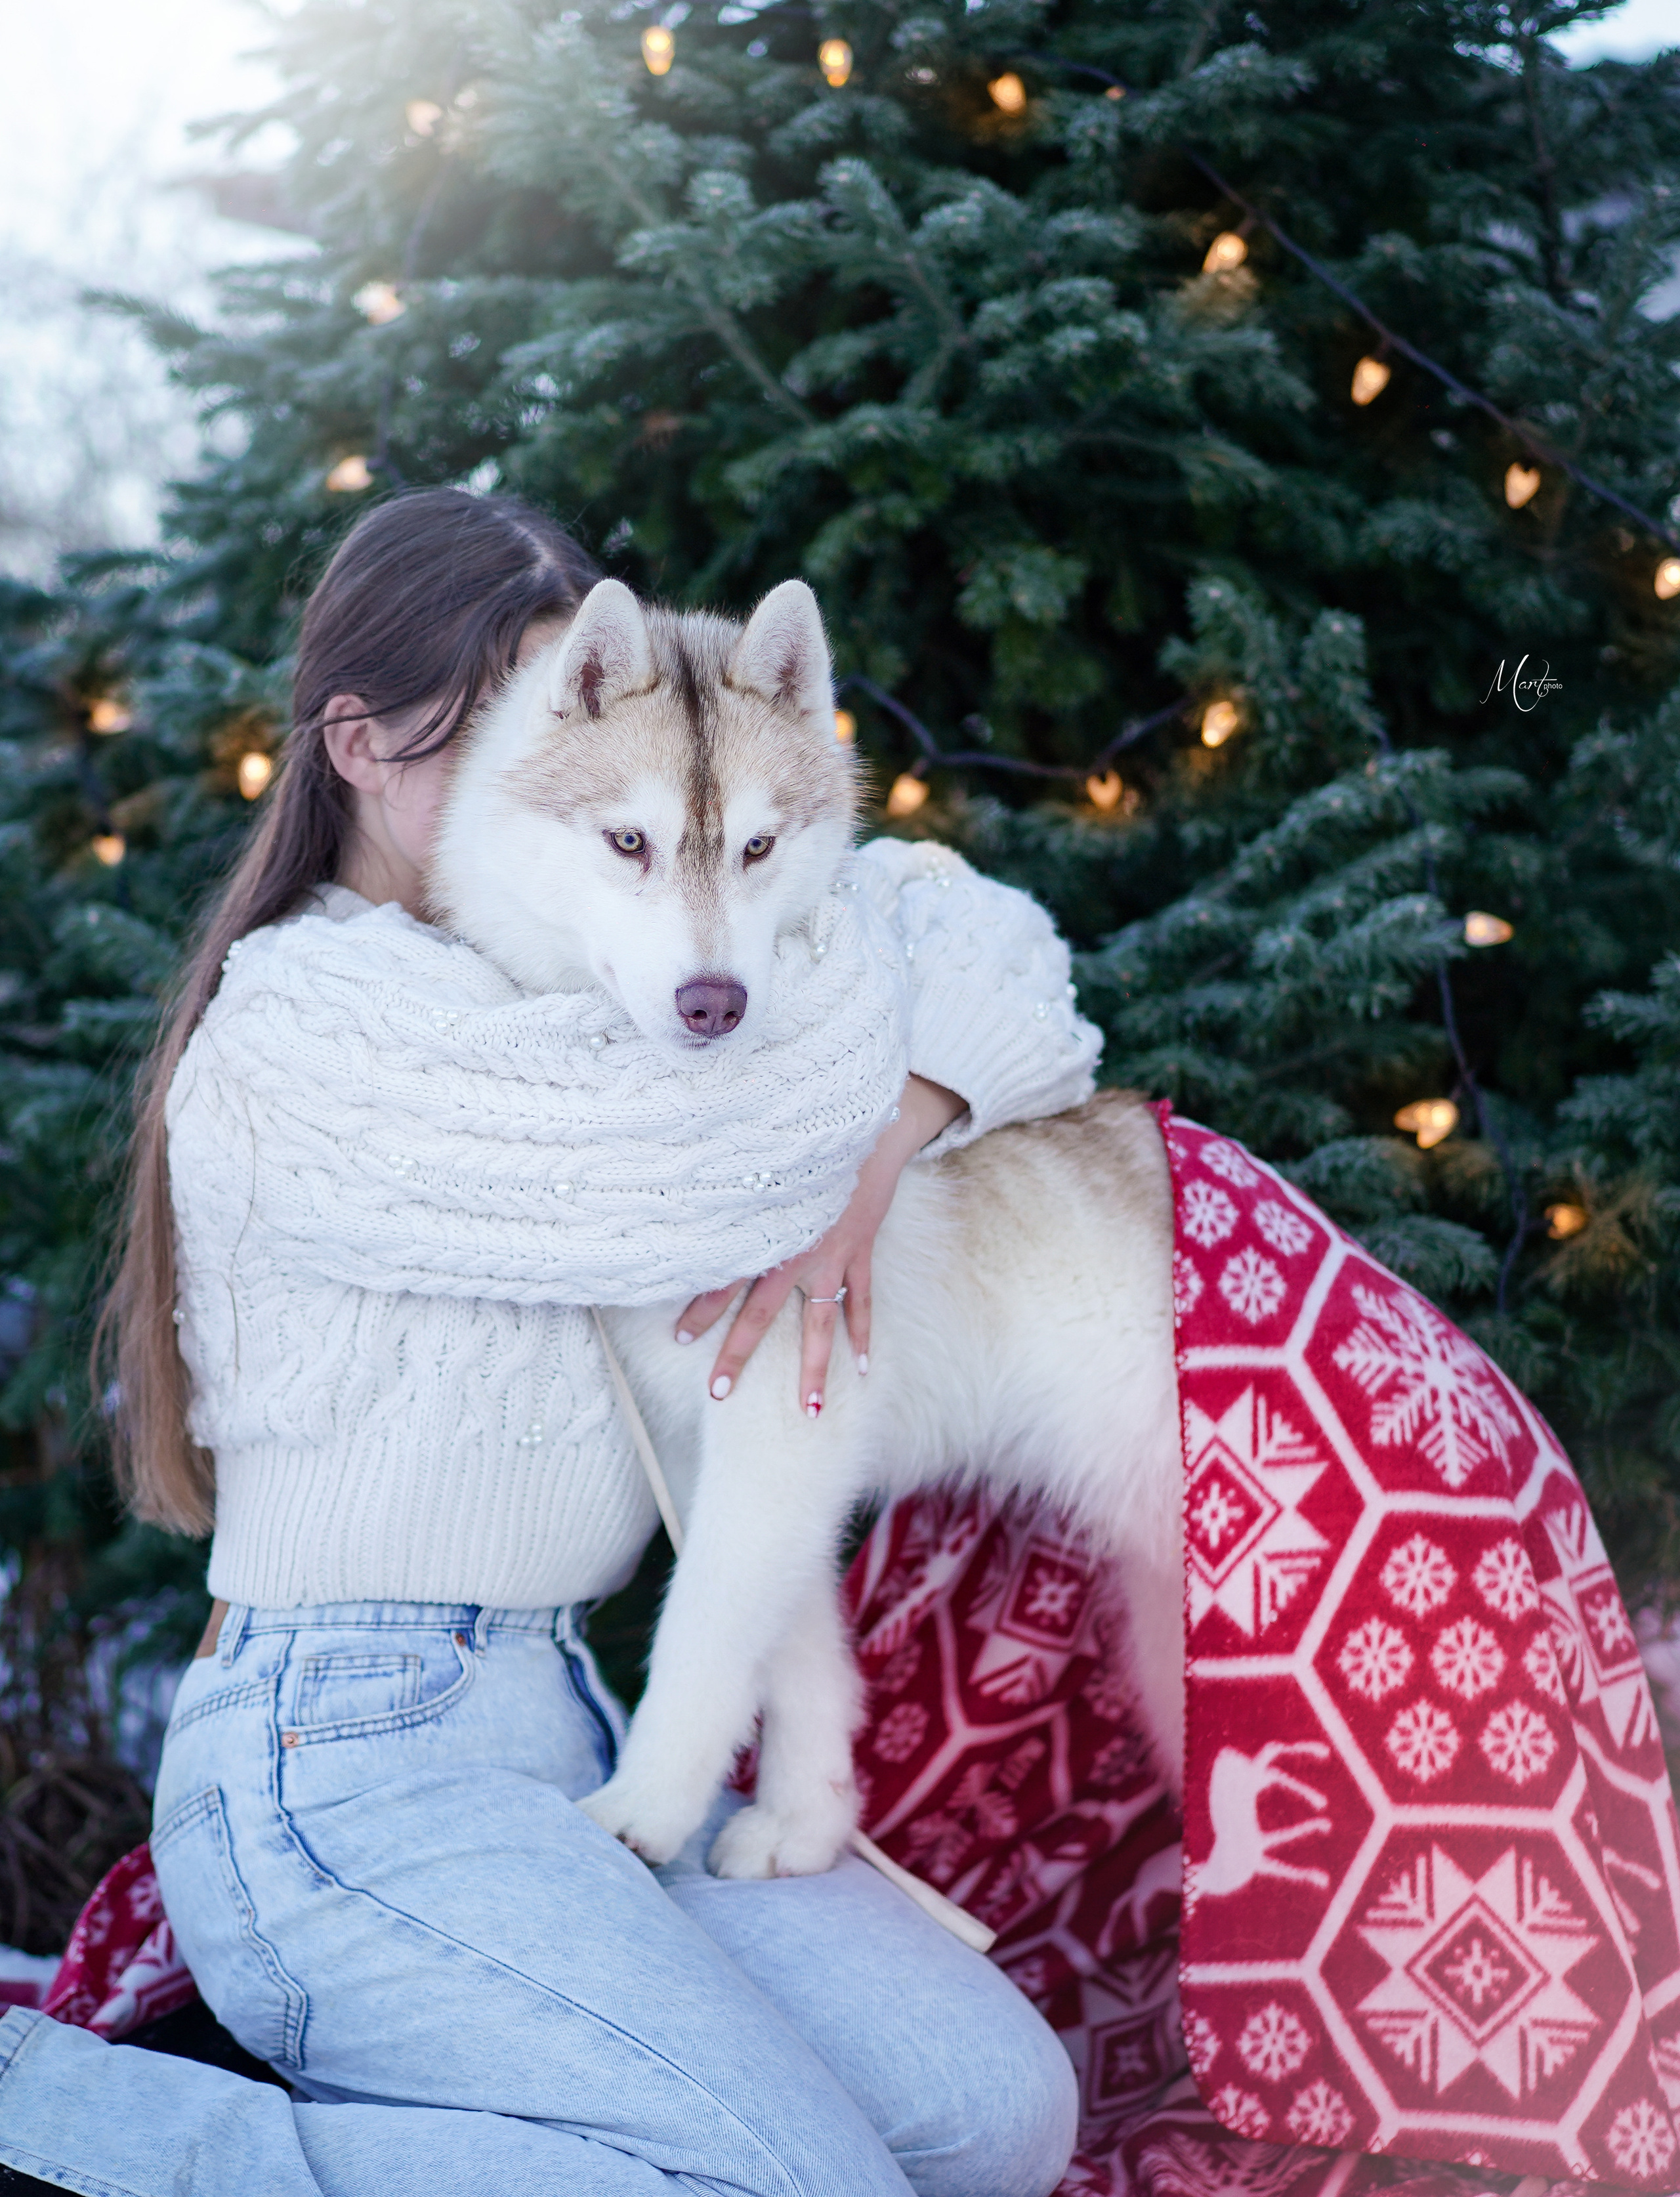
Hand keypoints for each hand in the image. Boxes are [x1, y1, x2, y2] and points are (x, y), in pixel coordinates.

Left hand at [675, 1074, 966, 1415]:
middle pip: (762, 1314)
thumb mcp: (763, 1165)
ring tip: (808, 1410)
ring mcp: (833, 1258)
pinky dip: (863, 1334)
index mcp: (766, 1231)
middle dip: (740, 1353)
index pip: (724, 1276)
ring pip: (819, 1324)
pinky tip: (865, 1368)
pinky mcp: (861, 1253)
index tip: (679, 1338)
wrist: (867, 1128)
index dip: (701, 1307)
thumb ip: (733, 1192)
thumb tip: (687, 1202)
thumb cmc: (807, 1145)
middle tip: (719, 1391)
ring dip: (814, 1369)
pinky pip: (862, 1302)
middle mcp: (796, 1251)